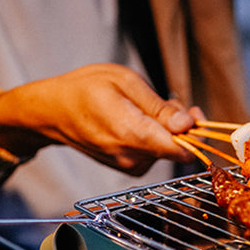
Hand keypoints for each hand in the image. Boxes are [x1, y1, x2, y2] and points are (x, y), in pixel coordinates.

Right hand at [0, 64, 202, 175]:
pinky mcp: (128, 168)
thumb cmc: (85, 89)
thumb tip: (187, 125)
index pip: (182, 149)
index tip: (195, 115)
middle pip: (178, 150)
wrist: (51, 112)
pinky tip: (139, 122)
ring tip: (146, 108)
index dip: (198, 134)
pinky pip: (155, 154)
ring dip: (168, 131)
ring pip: (167, 152)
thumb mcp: (125, 82)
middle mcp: (133, 157)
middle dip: (183, 127)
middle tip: (172, 103)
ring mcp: (129, 166)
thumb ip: (159, 107)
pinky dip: (155, 139)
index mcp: (133, 134)